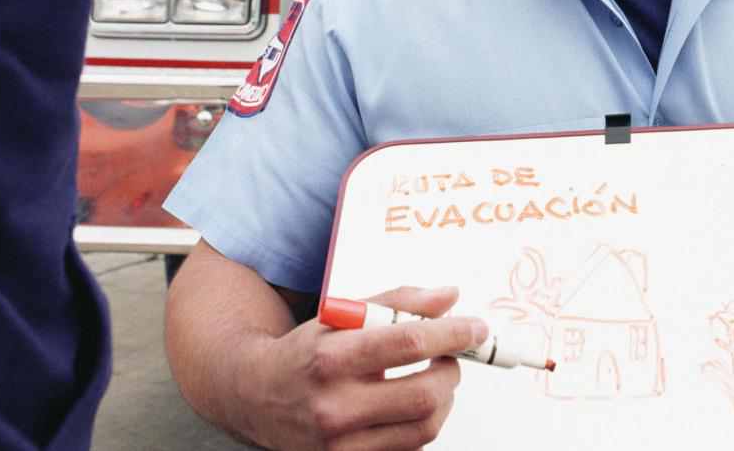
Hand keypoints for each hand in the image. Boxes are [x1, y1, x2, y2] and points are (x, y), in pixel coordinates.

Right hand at [241, 285, 484, 450]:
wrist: (257, 396)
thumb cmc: (305, 353)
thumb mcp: (342, 316)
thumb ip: (397, 302)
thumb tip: (449, 297)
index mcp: (332, 357)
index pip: (409, 344)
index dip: (453, 334)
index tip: (476, 328)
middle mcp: (335, 405)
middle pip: (424, 395)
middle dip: (451, 372)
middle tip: (451, 358)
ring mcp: (341, 444)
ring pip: (424, 428)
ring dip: (442, 401)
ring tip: (433, 382)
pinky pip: (409, 450)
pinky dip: (420, 426)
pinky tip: (409, 408)